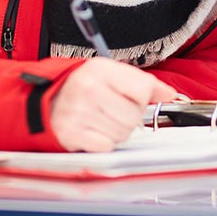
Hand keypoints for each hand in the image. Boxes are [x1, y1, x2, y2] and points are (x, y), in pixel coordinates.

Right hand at [49, 58, 177, 151]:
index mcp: (100, 69)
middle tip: (112, 110)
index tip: (130, 97)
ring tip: (101, 119)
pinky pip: (106, 146)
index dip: (141, 98)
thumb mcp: (110, 74)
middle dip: (128, 117)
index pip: (142, 89)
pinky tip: (92, 130)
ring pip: (122, 133)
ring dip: (116, 130)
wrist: (46, 101)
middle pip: (134, 115)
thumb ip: (142, 83)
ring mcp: (79, 113)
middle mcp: (88, 89)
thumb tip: (170, 94)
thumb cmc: (82, 87)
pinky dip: (102, 142)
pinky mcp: (72, 134)